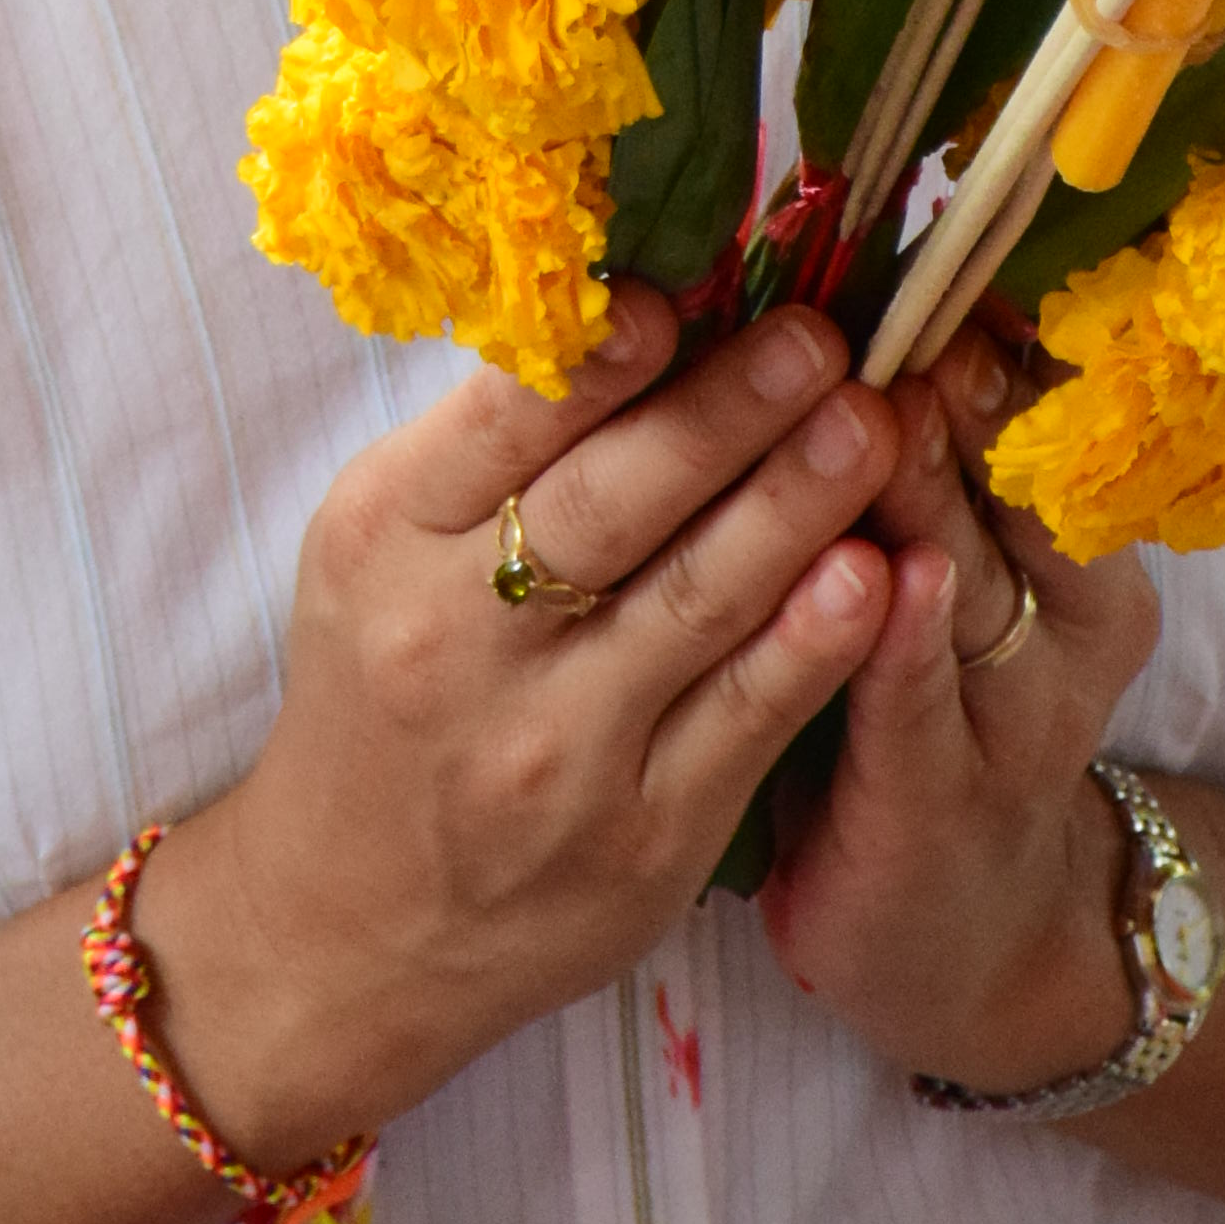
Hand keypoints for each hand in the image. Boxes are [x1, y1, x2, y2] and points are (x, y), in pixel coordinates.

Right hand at [145, 293, 900, 1158]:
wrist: (348, 926)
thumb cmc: (383, 693)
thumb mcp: (385, 549)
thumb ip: (496, 444)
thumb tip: (648, 307)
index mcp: (387, 539)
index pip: (500, 426)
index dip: (598, 360)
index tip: (681, 297)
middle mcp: (459, 641)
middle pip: (612, 505)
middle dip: (730, 411)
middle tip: (825, 338)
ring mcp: (557, 749)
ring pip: (696, 602)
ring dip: (798, 502)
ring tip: (876, 421)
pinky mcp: (642, 840)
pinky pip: (745, 720)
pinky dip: (813, 644)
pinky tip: (873, 577)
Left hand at [753, 320, 1164, 1093]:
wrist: (959, 937)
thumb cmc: (909, 712)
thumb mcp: (928, 570)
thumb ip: (900, 451)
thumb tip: (827, 277)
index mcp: (1062, 539)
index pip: (1027, 405)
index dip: (970, 324)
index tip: (909, 243)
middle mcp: (1061, 616)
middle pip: (1002, 478)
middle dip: (940, 390)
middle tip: (882, 302)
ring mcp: (1014, 712)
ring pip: (968, 581)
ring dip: (922, 495)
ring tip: (875, 411)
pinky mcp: (945, 804)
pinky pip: (918, 713)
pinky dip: (900, 647)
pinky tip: (881, 585)